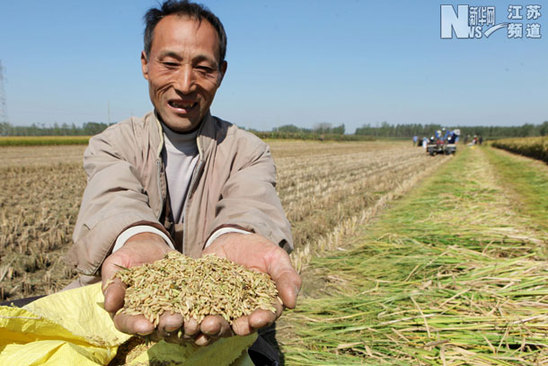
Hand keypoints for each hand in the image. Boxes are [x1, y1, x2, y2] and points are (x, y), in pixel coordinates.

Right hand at [102, 232, 236, 345]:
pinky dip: (208, 316)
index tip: (145, 325)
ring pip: (182, 326)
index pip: (129, 323)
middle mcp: (152, 320)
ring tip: (198, 322)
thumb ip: (115, 283)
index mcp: (129, 314)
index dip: (136, 325)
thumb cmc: (130, 256)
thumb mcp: (118, 264)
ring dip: (191, 326)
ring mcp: (173, 314)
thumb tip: (110, 303)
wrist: (151, 247)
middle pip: (159, 328)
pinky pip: (201, 313)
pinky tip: (216, 316)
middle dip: (168, 326)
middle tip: (176, 321)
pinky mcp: (193, 305)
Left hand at [201, 232, 301, 340]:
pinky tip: (190, 320)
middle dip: (238, 327)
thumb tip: (293, 302)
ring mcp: (222, 310)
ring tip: (208, 325)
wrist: (232, 239)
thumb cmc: (259, 250)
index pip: (265, 316)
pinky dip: (194, 319)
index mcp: (264, 306)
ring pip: (219, 325)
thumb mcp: (275, 258)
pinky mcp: (202, 302)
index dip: (262, 319)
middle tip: (235, 326)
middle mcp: (243, 313)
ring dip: (214, 328)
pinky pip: (197, 314)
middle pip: (241, 326)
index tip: (257, 318)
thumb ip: (286, 277)